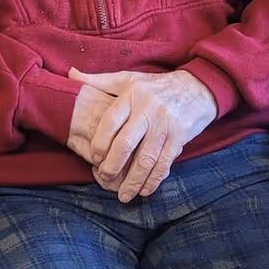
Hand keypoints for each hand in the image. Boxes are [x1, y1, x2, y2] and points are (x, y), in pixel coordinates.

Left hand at [69, 68, 217, 201]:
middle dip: (113, 166)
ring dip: (133, 181)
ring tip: (123, 195)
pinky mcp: (180, 137)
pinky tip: (145, 190)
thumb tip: (71, 73)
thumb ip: (100, 80)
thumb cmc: (156, 86)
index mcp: (132, 95)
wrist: (198, 88)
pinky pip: (164, 163)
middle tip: (105, 179)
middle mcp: (148, 109)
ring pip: (146, 159)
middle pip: (126, 143)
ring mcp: (165, 125)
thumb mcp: (129, 79)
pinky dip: (154, 180)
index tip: (95, 157)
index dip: (100, 142)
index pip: (111, 121)